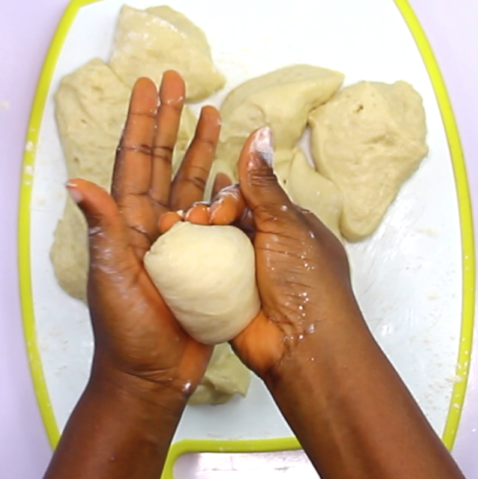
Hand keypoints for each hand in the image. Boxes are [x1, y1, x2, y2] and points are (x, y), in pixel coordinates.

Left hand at [67, 71, 219, 398]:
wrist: (154, 377)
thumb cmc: (126, 333)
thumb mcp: (111, 277)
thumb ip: (102, 229)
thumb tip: (76, 183)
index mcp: (128, 223)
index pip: (135, 159)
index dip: (142, 120)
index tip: (148, 84)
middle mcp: (152, 224)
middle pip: (164, 160)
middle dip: (171, 119)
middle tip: (180, 80)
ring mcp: (179, 241)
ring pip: (192, 182)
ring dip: (202, 148)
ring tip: (215, 114)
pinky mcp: (204, 260)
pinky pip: (216, 217)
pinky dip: (225, 191)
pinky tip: (235, 172)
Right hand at [159, 127, 370, 380]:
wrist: (303, 346)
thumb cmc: (308, 284)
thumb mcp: (286, 225)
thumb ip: (263, 183)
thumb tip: (260, 132)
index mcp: (288, 227)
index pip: (250, 198)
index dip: (228, 199)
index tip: (219, 211)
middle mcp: (266, 249)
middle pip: (225, 220)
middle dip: (206, 216)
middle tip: (196, 222)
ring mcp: (245, 276)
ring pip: (210, 246)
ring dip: (192, 238)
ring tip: (174, 233)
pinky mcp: (226, 300)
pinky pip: (201, 276)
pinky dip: (186, 266)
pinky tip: (168, 256)